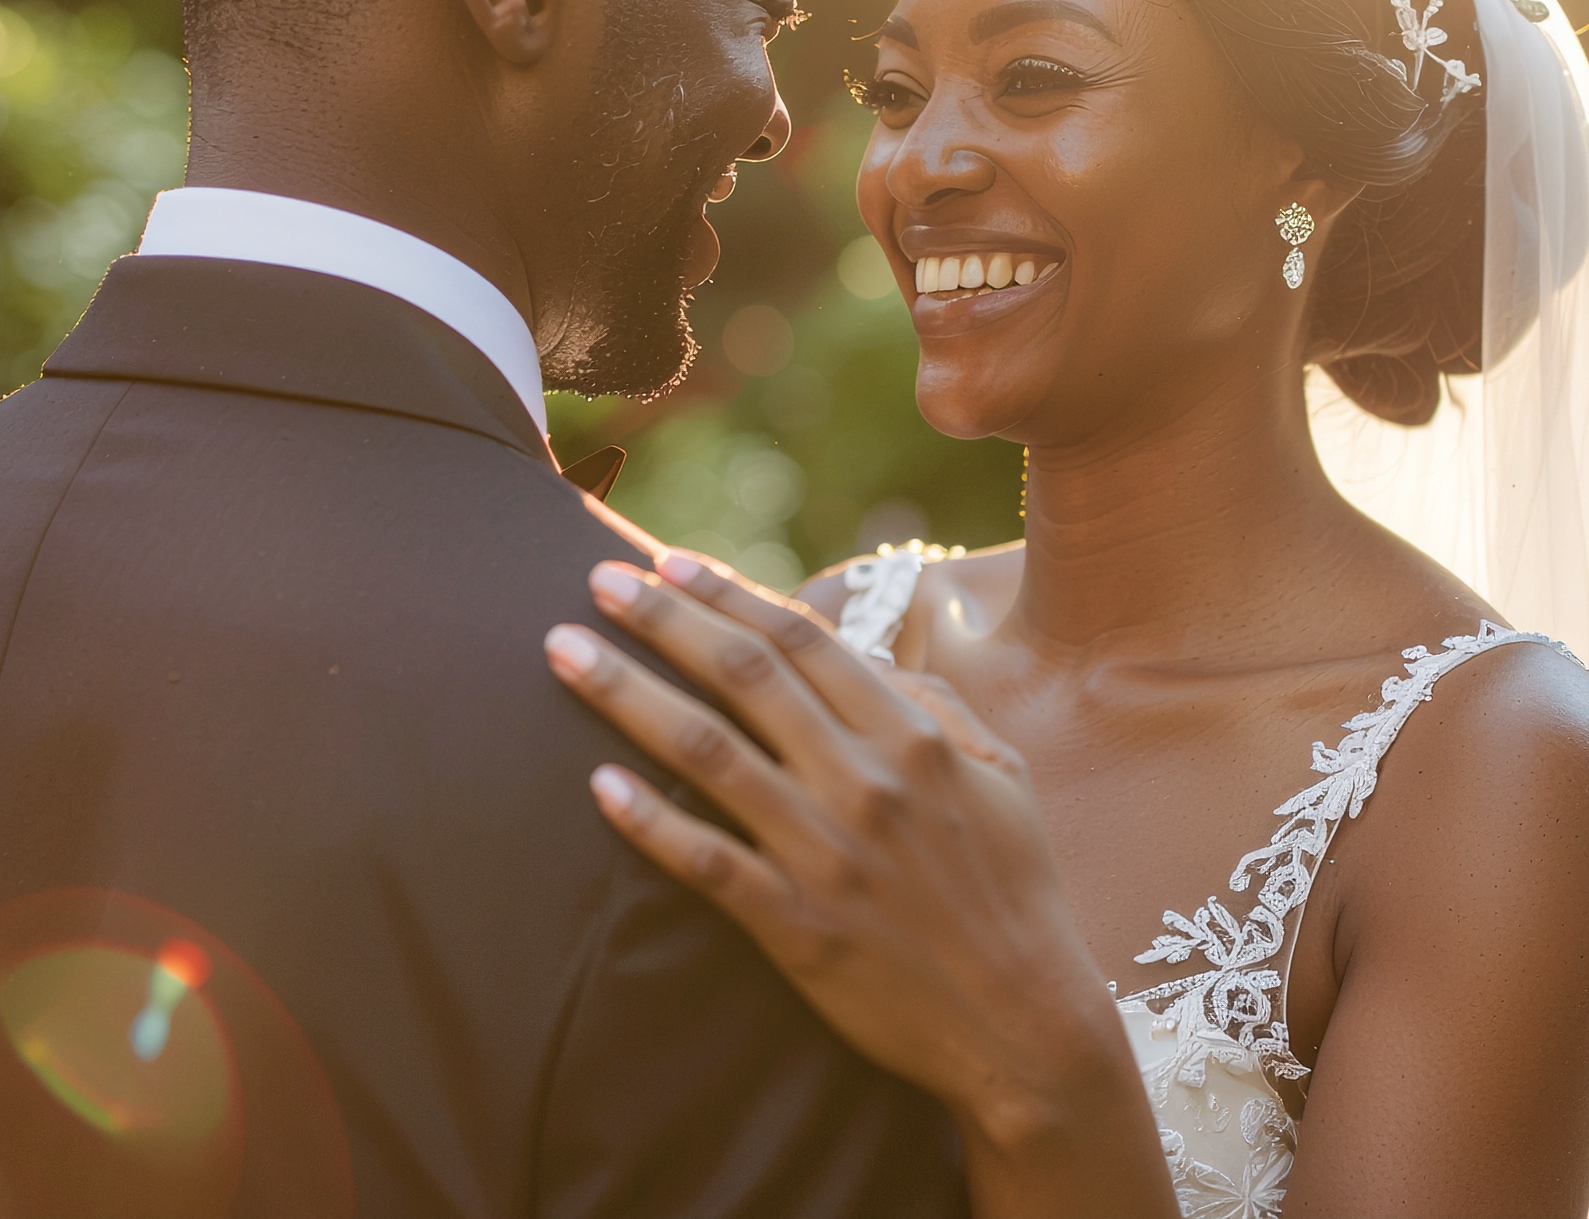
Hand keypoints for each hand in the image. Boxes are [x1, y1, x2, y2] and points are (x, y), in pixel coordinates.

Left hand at [546, 551, 1174, 1218]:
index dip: (727, 593)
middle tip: (598, 579)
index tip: (668, 561)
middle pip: (742, 676)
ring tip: (564, 652)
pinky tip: (599, 785)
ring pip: (707, 753)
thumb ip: (931, 704)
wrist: (1024, 1027)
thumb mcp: (1002, 775)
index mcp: (912, 737)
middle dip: (662, 618)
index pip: (801, 641)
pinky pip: (708, 863)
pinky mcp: (798, 928)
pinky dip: (651, 822)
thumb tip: (862, 655)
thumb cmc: (1014, 890)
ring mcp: (827, 855)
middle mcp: (864, 783)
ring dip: (627, 694)